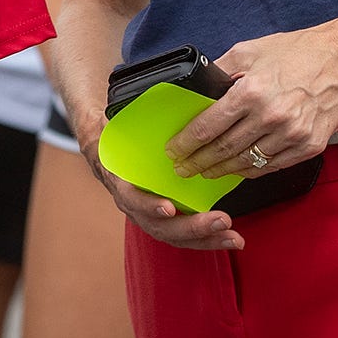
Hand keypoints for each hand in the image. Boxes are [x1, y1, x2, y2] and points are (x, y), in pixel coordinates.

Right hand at [65, 79, 251, 252]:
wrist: (104, 142)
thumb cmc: (115, 129)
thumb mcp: (111, 120)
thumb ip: (121, 116)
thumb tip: (135, 99)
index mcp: (119, 180)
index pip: (131, 198)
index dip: (148, 205)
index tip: (169, 207)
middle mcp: (133, 203)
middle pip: (159, 226)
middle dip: (192, 226)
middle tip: (222, 220)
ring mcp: (148, 213)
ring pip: (175, 235)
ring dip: (206, 238)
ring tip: (234, 237)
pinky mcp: (165, 216)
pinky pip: (184, 232)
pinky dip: (207, 237)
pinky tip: (230, 237)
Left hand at [167, 26, 337, 183]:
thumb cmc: (300, 51)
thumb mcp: (251, 50)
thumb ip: (221, 69)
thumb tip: (198, 90)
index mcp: (251, 91)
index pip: (208, 127)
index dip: (186, 143)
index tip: (174, 150)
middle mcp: (270, 117)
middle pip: (223, 150)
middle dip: (198, 162)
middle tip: (183, 168)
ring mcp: (291, 135)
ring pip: (245, 163)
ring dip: (221, 171)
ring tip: (206, 172)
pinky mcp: (309, 147)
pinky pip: (271, 166)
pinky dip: (251, 170)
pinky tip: (238, 169)